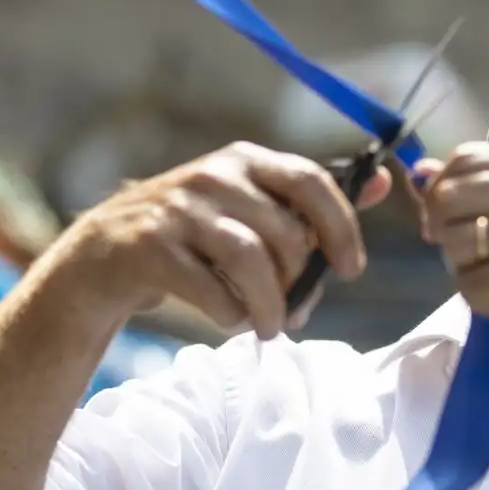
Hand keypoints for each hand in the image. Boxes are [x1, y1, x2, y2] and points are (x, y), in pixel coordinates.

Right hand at [50, 142, 389, 338]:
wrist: (103, 259)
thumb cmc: (190, 238)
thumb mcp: (247, 208)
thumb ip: (309, 202)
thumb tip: (386, 182)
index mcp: (244, 161)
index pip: (310, 180)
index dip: (342, 226)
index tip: (351, 268)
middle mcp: (212, 176)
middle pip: (285, 233)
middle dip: (299, 282)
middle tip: (294, 312)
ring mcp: (178, 210)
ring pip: (251, 261)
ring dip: (269, 306)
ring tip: (267, 327)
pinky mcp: (150, 247)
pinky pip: (211, 289)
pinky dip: (229, 314)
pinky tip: (228, 318)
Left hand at [415, 142, 488, 385]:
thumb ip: (486, 192)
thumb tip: (421, 171)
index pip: (466, 157)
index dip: (444, 192)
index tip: (454, 226)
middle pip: (448, 196)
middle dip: (450, 235)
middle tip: (485, 263)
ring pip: (454, 241)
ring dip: (471, 272)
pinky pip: (469, 284)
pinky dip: (486, 303)